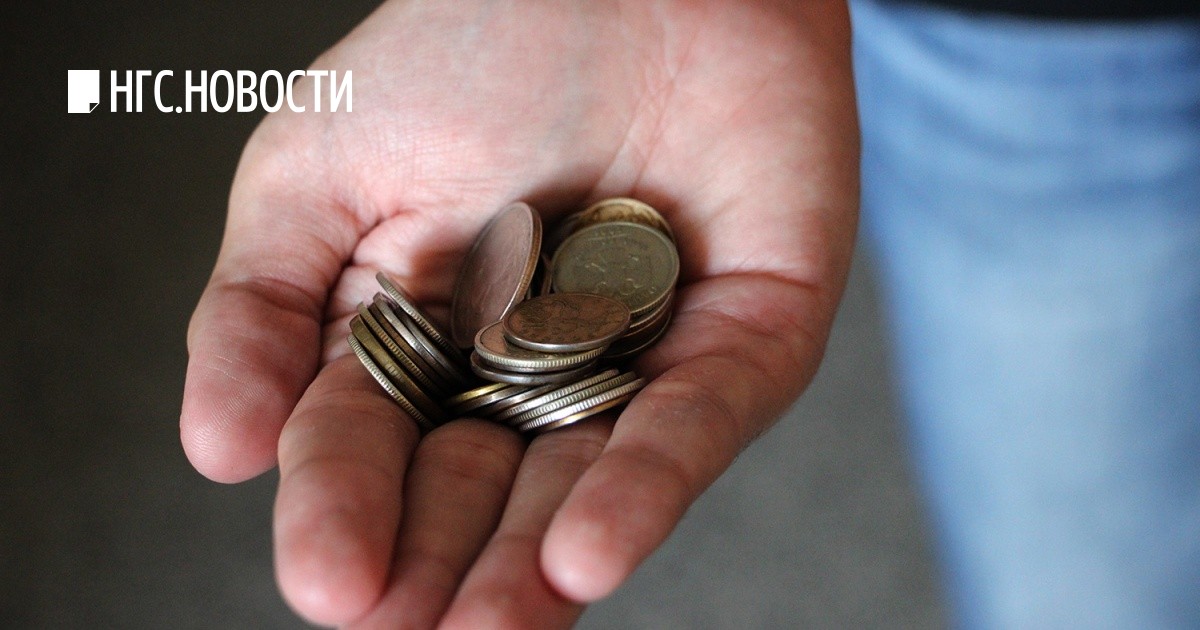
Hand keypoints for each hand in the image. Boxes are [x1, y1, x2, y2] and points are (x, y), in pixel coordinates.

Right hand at [181, 0, 856, 625]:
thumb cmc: (468, 44)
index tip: (327, 579)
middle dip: (443, 564)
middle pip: (480, 488)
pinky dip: (647, 485)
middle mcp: (531, 366)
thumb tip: (216, 450)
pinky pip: (697, 420)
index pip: (371, 444)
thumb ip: (260, 307)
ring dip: (537, 566)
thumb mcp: (318, 169)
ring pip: (587, 481)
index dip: (344, 509)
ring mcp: (640, 359)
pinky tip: (584, 556)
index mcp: (425, 337)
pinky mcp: (745, 339)